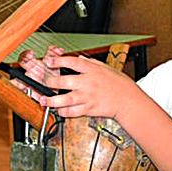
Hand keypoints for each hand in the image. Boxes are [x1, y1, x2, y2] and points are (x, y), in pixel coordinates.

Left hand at [16, 49, 144, 122]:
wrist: (128, 100)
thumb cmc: (119, 84)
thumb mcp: (106, 68)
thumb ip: (90, 63)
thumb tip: (79, 58)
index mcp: (92, 70)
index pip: (72, 62)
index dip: (58, 61)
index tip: (48, 61)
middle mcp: (88, 83)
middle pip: (64, 81)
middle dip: (50, 81)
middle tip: (43, 82)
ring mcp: (88, 97)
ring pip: (66, 99)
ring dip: (52, 100)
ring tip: (44, 100)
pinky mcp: (89, 109)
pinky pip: (73, 112)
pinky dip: (64, 112)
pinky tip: (59, 110)